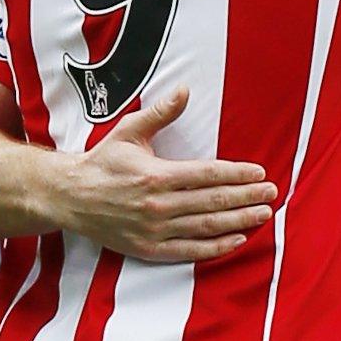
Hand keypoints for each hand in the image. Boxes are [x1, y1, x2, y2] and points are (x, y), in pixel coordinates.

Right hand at [48, 89, 277, 260]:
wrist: (69, 198)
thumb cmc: (102, 162)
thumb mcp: (129, 132)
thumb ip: (160, 113)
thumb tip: (185, 90)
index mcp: (156, 175)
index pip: (208, 175)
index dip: (237, 174)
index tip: (259, 172)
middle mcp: (158, 205)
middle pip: (213, 201)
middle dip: (247, 197)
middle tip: (272, 193)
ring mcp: (154, 230)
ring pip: (206, 227)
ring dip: (239, 221)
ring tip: (263, 214)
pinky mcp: (148, 249)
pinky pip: (189, 251)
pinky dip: (215, 247)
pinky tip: (237, 240)